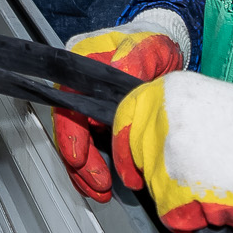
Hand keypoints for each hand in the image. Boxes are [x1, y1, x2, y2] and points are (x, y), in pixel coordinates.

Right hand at [52, 22, 186, 201]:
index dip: (71, 136)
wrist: (165, 42)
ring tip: (99, 191)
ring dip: (86, 170)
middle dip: (81, 163)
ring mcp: (87, 101)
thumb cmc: (152, 41)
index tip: (79, 158)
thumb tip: (119, 78)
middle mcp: (77, 85)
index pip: (67, 105)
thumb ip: (132, 61)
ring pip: (78, 142)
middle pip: (69, 130)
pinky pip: (92, 143)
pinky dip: (96, 164)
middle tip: (98, 185)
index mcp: (78, 65)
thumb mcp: (146, 47)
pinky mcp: (100, 115)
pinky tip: (103, 182)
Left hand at [106, 71, 232, 232]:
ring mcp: (168, 152)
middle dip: (163, 176)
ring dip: (187, 200)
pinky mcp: (178, 189)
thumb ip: (189, 118)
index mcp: (175, 89)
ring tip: (226, 190)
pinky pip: (176, 218)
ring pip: (158, 191)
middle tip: (201, 182)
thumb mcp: (225, 105)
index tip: (137, 162)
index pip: (127, 115)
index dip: (131, 143)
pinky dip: (198, 221)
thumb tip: (171, 137)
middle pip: (139, 156)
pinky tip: (226, 207)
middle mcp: (164, 116)